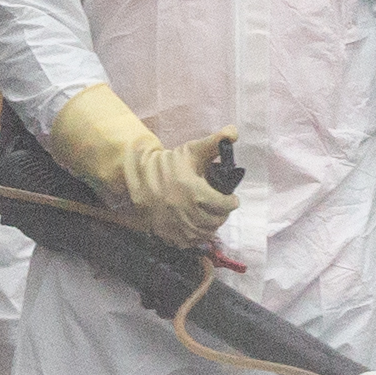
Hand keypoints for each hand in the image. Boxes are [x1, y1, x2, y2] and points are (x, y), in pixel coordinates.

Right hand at [43, 81, 238, 249]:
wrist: (141, 178)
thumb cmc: (169, 164)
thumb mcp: (192, 150)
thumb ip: (215, 142)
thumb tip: (234, 132)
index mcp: (195, 192)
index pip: (225, 205)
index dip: (231, 202)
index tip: (231, 198)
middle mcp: (187, 212)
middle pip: (216, 221)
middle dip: (222, 213)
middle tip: (220, 206)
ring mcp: (177, 226)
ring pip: (205, 233)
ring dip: (211, 225)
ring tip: (210, 214)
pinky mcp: (169, 234)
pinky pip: (190, 242)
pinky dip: (196, 236)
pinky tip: (196, 224)